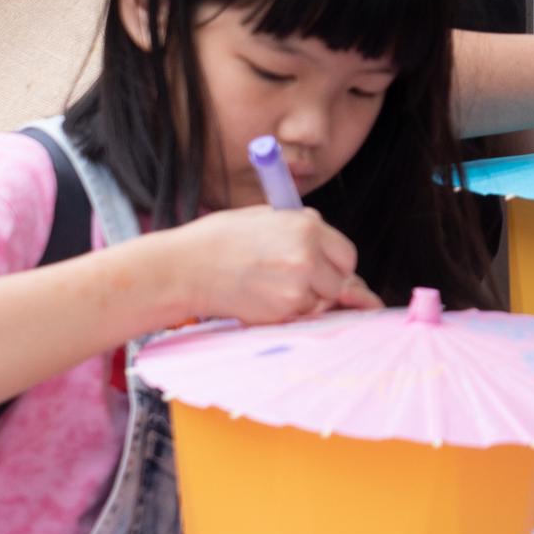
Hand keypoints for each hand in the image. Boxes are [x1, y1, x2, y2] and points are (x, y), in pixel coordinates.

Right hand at [167, 205, 370, 327]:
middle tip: (296, 278)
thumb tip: (328, 248)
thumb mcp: (267, 217)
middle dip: (324, 283)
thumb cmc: (221, 239)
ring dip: (306, 298)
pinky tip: (262, 296)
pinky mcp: (281, 312)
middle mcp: (307, 257)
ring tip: (272, 284)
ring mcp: (296, 288)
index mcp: (307, 227)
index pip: (347, 254)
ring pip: (321, 302)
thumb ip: (302, 230)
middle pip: (340, 282)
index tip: (323, 265)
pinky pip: (299, 315)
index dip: (336, 262)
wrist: (186, 267)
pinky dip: (287, 311)